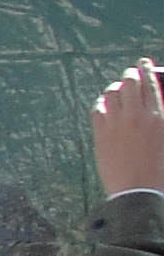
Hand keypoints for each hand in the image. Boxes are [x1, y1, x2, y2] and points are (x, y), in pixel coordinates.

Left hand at [100, 62, 163, 199]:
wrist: (140, 193)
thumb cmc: (161, 172)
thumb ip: (159, 121)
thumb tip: (153, 110)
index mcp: (158, 117)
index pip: (150, 84)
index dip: (145, 69)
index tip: (142, 62)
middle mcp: (136, 116)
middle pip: (129, 83)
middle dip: (130, 75)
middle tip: (130, 74)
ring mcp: (116, 124)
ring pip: (111, 93)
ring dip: (115, 88)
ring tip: (117, 89)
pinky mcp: (101, 135)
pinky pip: (97, 109)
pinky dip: (101, 103)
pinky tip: (104, 105)